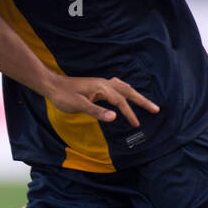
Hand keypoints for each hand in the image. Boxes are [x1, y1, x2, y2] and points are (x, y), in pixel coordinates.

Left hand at [45, 74, 159, 126]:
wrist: (51, 85)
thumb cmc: (63, 96)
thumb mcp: (78, 105)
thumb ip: (96, 111)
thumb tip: (115, 117)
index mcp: (101, 88)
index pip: (120, 101)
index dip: (130, 113)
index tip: (136, 124)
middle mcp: (104, 83)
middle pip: (128, 91)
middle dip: (142, 101)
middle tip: (156, 109)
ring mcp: (100, 83)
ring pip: (123, 87)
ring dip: (135, 95)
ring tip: (146, 103)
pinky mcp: (97, 86)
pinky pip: (117, 87)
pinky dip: (126, 91)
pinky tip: (126, 94)